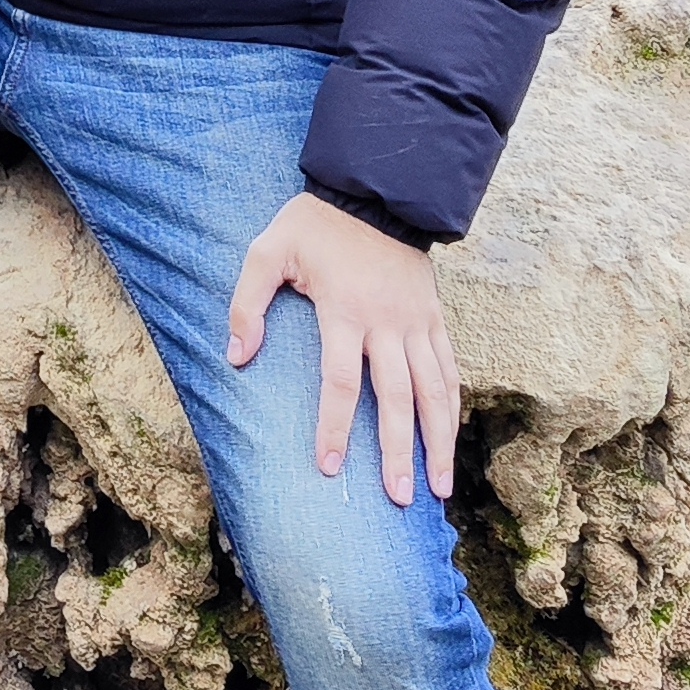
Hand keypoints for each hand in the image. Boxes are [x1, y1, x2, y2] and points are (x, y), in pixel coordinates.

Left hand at [227, 191, 460, 506]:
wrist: (376, 190)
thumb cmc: (315, 223)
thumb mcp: (268, 249)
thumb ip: (247, 302)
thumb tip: (237, 356)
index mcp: (346, 309)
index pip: (341, 381)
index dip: (335, 426)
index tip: (330, 467)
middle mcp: (388, 322)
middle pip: (397, 398)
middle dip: (397, 452)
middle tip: (399, 499)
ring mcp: (417, 321)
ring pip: (435, 391)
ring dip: (438, 441)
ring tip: (439, 488)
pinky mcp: (434, 317)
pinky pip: (449, 367)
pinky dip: (453, 406)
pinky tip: (451, 439)